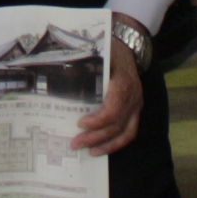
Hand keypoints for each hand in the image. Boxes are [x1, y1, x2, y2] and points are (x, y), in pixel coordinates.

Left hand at [73, 32, 144, 156]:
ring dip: (107, 145)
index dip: (97, 121)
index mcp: (123, 83)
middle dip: (95, 137)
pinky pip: (130, 131)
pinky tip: (102, 148)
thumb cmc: (110, 47)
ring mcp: (136, 105)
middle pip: (116, 124)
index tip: (79, 123)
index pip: (112, 110)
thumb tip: (59, 74)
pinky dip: (117, 142)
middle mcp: (133, 97)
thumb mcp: (98, 51)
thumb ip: (84, 64)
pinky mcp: (136, 109)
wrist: (128, 45)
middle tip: (75, 144)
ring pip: (126, 132)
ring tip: (89, 152)